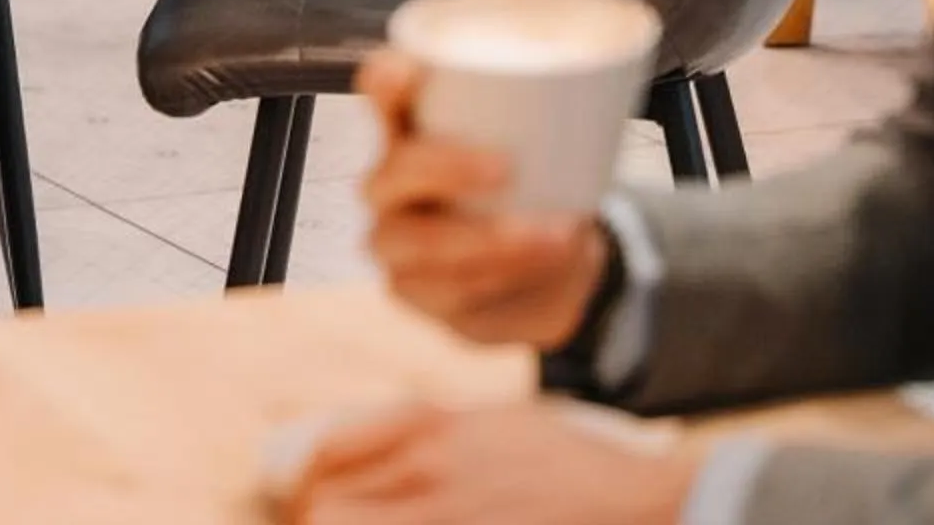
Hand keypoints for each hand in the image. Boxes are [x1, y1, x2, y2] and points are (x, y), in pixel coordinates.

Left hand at [282, 401, 702, 524]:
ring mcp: (446, 519)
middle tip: (326, 521)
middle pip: (325, 506)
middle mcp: (429, 472)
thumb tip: (361, 451)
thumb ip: (425, 430)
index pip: (328, 451)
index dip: (303, 477)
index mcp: (432, 427)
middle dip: (317, 517)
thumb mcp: (491, 419)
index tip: (302, 491)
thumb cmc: (564, 462)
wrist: (631, 503)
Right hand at [361, 0, 612, 350]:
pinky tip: (534, 271)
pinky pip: (447, 296)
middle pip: (393, 173)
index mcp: (411, 123)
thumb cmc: (528, 163)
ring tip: (553, 232)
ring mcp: (402, 246)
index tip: (410, 72)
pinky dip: (493, 285)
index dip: (385, 83)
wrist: (553, 259)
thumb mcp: (532, 93)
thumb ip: (521, 15)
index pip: (380, 94)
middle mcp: (392, 184)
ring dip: (485, 240)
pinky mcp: (424, 299)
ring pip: (421, 244)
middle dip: (442, 168)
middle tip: (506, 166)